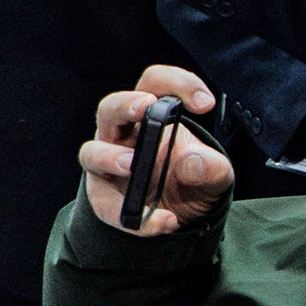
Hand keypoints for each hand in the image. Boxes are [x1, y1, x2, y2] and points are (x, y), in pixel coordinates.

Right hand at [79, 65, 234, 237]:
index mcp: (152, 116)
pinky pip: (106, 203)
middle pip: (110, 107)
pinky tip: (163, 222)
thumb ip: (211, 168)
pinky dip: (132, 215)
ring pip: (91, 152)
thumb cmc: (192, 181)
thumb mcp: (214, 175)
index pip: (154, 83)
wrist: (184, 216)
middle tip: (145, 107)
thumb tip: (192, 163)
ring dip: (109, 156)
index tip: (204, 104)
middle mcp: (122, 135)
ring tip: (131, 166)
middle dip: (125, 105)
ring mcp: (108, 165)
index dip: (176, 83)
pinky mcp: (104, 197)